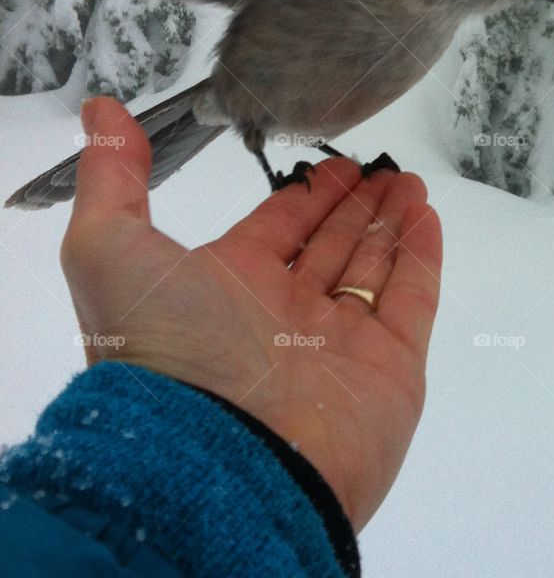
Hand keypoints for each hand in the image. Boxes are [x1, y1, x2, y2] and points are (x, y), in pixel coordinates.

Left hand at [60, 97, 442, 531]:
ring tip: (408, 181)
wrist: (222, 466)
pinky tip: (427, 216)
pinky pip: (411, 300)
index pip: (275, 230)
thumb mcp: (110, 253)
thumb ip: (111, 180)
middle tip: (380, 167)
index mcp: (227, 290)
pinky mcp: (391, 369)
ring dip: (391, 221)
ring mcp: (341, 344)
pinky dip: (422, 257)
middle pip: (328, 246)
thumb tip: (102, 111)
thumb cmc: (166, 352)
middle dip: (354, 205)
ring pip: (372, 266)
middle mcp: (284, 316)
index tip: (332, 162)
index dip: (303, 196)